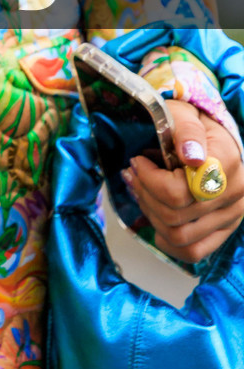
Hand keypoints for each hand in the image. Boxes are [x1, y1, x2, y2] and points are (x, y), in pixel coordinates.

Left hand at [124, 100, 243, 264]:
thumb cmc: (192, 126)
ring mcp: (232, 216)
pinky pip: (193, 252)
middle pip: (174, 215)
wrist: (212, 138)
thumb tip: (191, 156)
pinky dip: (167, 241)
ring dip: (151, 215)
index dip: (149, 179)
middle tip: (134, 175)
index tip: (139, 161)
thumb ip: (186, 132)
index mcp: (226, 163)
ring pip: (178, 236)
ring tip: (143, 193)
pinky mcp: (224, 230)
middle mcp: (235, 194)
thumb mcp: (184, 115)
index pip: (178, 191)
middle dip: (145, 195)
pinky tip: (156, 220)